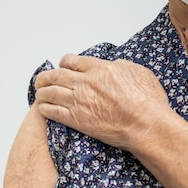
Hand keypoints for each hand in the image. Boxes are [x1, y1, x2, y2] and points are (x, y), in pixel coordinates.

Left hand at [34, 54, 170, 151]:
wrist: (145, 125)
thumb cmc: (147, 102)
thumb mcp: (138, 72)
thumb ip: (122, 66)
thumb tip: (113, 65)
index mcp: (101, 68)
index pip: (73, 61)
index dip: (65, 63)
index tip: (62, 65)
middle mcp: (86, 83)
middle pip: (56, 75)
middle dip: (46, 77)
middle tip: (41, 79)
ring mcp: (80, 102)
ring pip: (51, 92)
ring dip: (42, 92)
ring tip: (39, 93)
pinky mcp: (78, 120)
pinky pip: (53, 112)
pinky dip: (45, 108)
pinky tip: (42, 108)